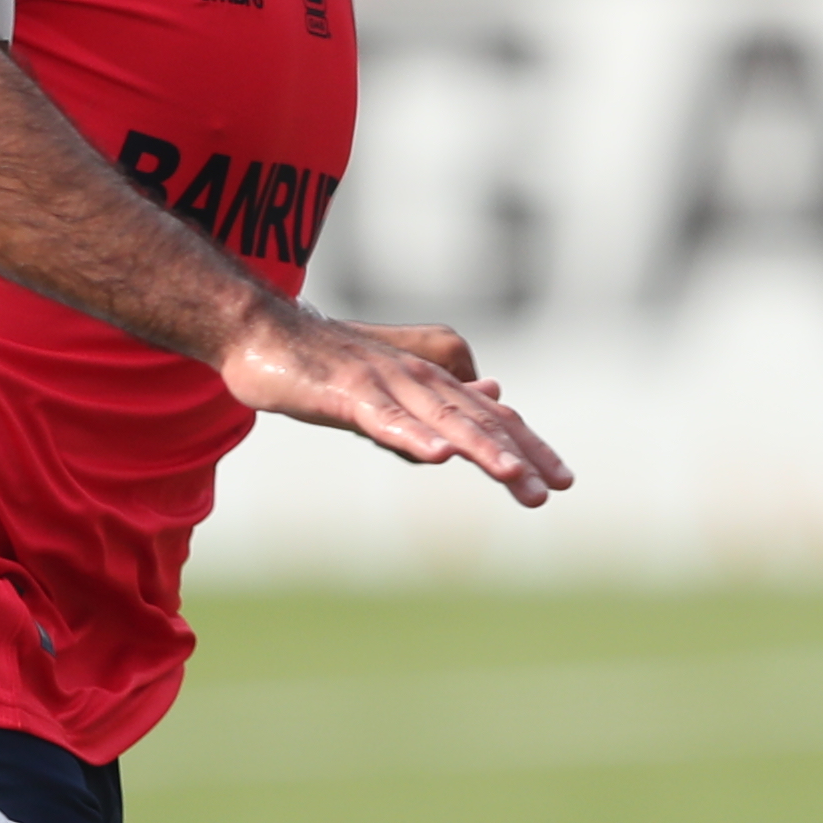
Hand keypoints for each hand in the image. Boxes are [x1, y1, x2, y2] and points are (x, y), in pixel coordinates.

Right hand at [217, 304, 569, 506]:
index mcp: (428, 381)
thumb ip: (437, 397)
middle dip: (517, 456)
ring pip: (440, 420)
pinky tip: (437, 455)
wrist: (261, 332)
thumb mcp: (387, 384)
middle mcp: (416, 379)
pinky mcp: (346, 394)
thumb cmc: (322, 362)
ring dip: (479, 448)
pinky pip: (384, 419)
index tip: (562, 479)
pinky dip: (412, 436)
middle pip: (476, 421)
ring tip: (513, 475)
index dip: (528, 445)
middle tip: (552, 489)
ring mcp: (383, 384)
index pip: (489, 417)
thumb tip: (494, 396)